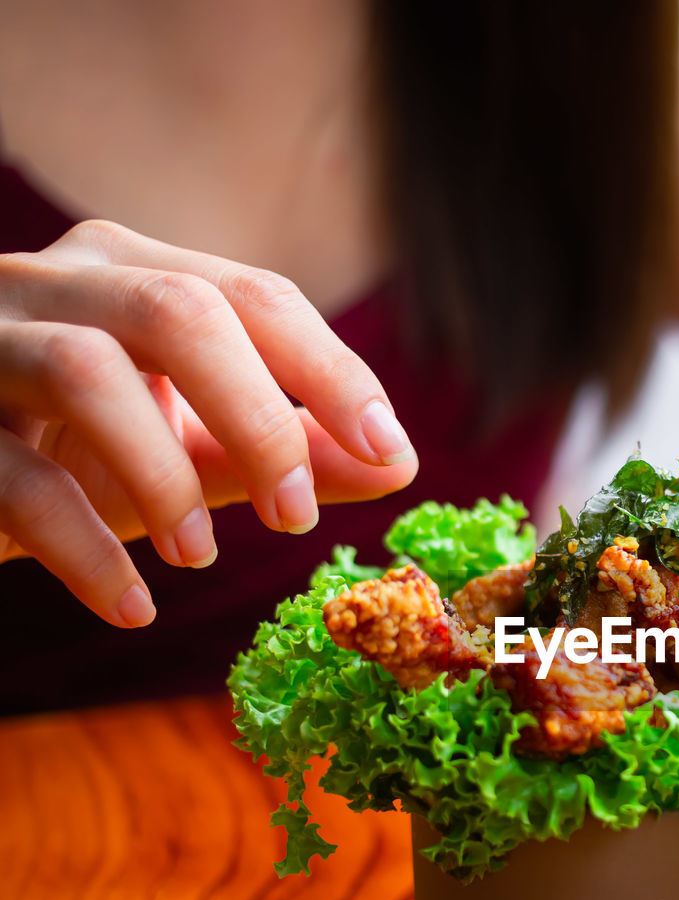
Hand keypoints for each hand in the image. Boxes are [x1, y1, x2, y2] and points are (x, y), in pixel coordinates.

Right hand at [0, 220, 418, 626]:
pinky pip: (13, 475)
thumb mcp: (191, 450)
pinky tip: (133, 609)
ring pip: (88, 373)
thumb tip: (400, 465)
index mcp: (136, 271)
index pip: (257, 296)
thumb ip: (288, 452)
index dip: (334, 373)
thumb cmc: (76, 454)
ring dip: (164, 480)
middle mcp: (58, 282)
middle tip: (295, 522)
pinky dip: (84, 551)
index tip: (391, 454)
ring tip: (199, 558)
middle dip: (260, 420)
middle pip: (182, 314)